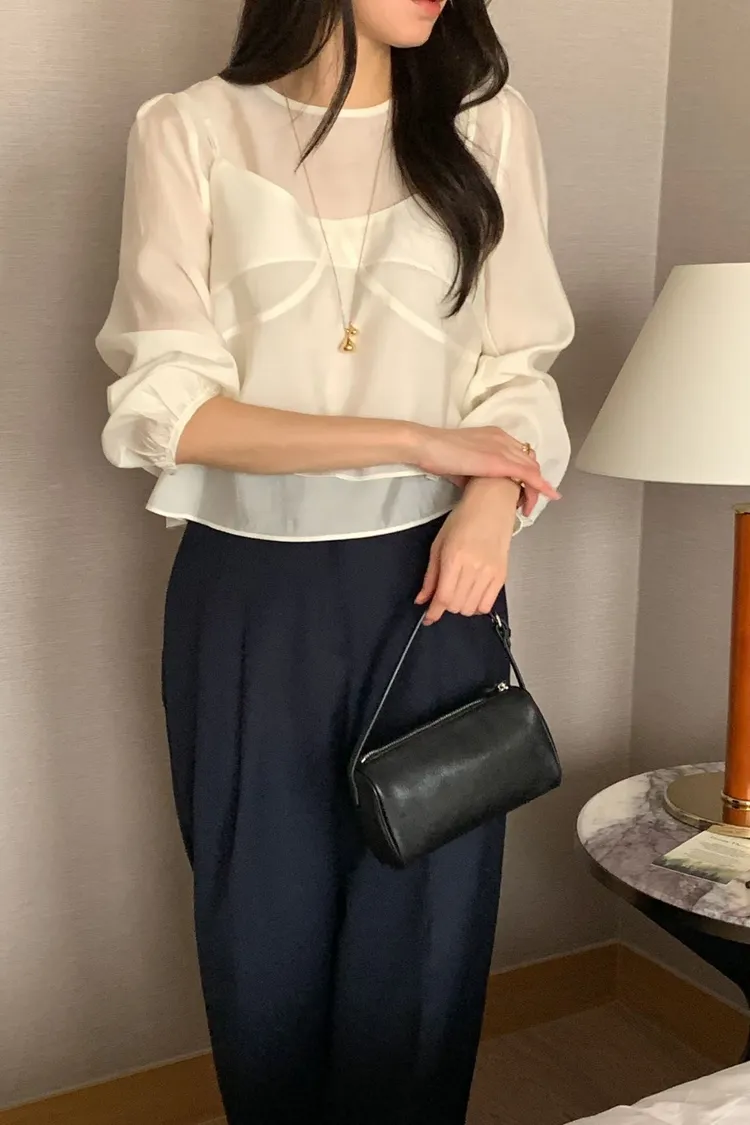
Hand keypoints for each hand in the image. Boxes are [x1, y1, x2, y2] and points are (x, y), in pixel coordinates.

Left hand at [415, 478, 518, 625]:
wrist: (492, 505)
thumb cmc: (463, 519)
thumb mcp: (439, 544)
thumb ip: (430, 576)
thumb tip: (422, 600)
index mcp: (454, 558)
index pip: (443, 597)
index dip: (434, 612)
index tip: (428, 618)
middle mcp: (474, 567)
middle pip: (456, 606)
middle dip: (446, 606)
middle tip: (443, 595)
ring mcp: (490, 572)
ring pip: (471, 608)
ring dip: (460, 607)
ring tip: (458, 592)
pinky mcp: (502, 575)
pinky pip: (488, 604)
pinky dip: (476, 606)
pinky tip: (472, 595)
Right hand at [416, 424, 558, 503]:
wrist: (427, 446)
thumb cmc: (437, 455)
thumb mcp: (461, 465)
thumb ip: (473, 474)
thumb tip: (475, 486)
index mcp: (494, 436)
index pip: (519, 454)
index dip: (524, 473)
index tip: (520, 490)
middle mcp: (503, 439)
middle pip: (529, 462)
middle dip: (532, 483)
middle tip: (525, 503)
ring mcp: (504, 449)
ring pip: (532, 469)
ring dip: (536, 490)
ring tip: (529, 507)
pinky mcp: (502, 461)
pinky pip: (529, 475)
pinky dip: (541, 487)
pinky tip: (550, 496)